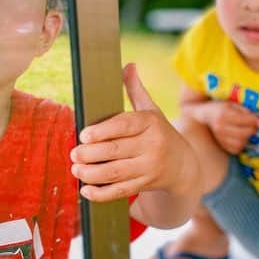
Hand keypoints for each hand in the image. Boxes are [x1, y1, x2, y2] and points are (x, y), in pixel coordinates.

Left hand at [70, 63, 198, 201]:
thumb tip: (128, 64)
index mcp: (151, 123)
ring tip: (76, 170)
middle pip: (116, 150)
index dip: (103, 131)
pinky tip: (86, 190)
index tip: (84, 135)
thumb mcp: (152, 111)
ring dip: (91, 173)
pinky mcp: (146, 185)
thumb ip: (136, 90)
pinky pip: (120, 191)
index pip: (125, 125)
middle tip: (73, 154)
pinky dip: (101, 193)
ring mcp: (150, 167)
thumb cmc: (160, 134)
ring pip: (116, 172)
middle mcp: (153, 145)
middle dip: (90, 154)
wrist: (184, 166)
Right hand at [198, 100, 258, 153]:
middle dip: (253, 130)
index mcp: (224, 114)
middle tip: (254, 126)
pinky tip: (240, 138)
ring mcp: (220, 138)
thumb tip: (258, 120)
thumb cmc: (221, 108)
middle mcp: (220, 127)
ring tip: (246, 132)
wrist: (206, 115)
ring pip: (241, 143)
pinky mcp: (221, 145)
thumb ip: (245, 111)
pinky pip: (236, 149)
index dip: (255, 121)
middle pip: (244, 133)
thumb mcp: (232, 104)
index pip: (244, 120)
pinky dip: (241, 145)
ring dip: (247, 138)